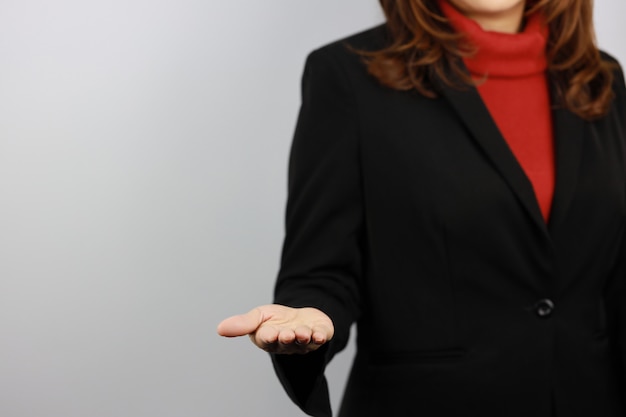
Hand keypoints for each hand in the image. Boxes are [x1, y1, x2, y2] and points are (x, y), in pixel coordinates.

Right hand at [217, 304, 333, 353]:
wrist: (301, 317)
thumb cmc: (277, 319)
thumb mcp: (259, 316)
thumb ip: (243, 323)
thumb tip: (219, 329)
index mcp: (269, 340)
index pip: (267, 340)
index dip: (269, 337)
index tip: (269, 333)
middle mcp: (287, 344)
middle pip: (286, 343)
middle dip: (286, 338)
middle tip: (286, 334)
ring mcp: (304, 342)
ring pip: (303, 342)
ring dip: (303, 337)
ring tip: (303, 332)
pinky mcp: (319, 335)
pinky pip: (320, 338)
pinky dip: (320, 336)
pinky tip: (319, 334)